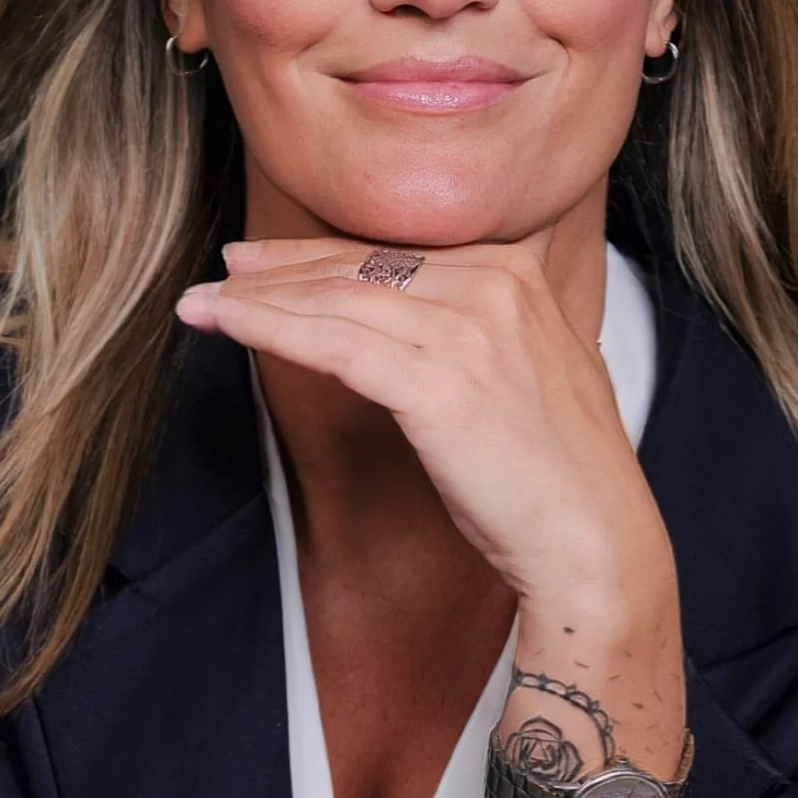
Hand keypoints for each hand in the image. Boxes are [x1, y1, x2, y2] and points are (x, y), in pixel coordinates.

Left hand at [176, 233, 672, 637]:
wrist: (594, 543)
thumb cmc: (557, 480)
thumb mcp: (527, 376)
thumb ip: (481, 334)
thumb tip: (418, 333)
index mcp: (515, 276)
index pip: (398, 254)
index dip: (325, 256)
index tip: (271, 261)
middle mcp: (492, 286)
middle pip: (361, 267)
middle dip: (282, 269)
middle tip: (226, 272)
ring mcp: (466, 329)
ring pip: (336, 299)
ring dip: (258, 299)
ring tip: (204, 302)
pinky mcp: (436, 380)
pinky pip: (330, 341)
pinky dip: (268, 328)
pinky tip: (227, 324)